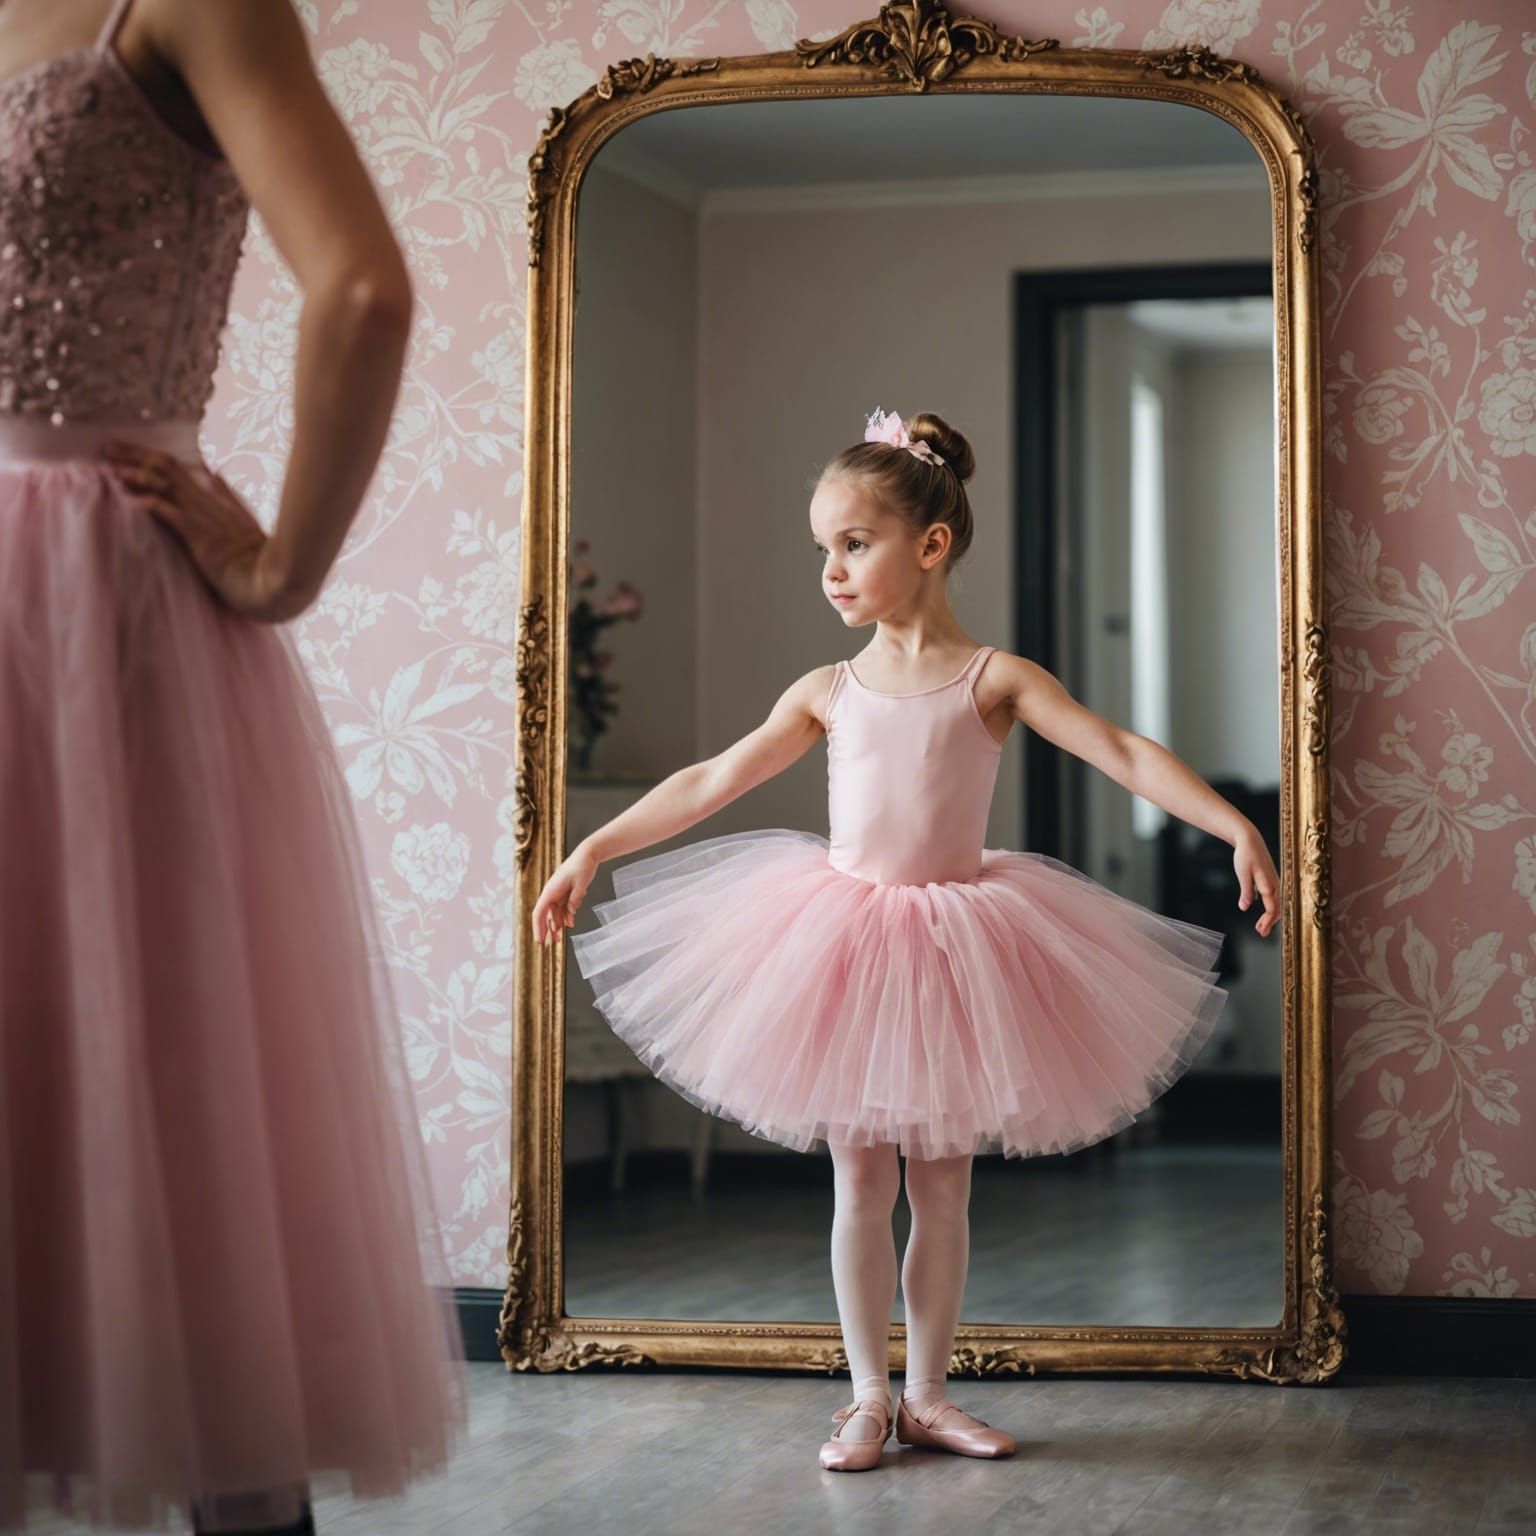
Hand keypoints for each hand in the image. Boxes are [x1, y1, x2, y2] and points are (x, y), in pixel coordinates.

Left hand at [100, 440, 303, 622]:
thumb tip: (213, 472)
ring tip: (108, 471)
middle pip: (165, 468)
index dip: (148, 456)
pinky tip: (130, 500)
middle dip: (133, 456)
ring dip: (135, 476)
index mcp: (214, 498)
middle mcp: (207, 503)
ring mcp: (204, 518)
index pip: (176, 468)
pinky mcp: (201, 537)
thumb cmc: (258, 558)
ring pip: (164, 486)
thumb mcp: (244, 520)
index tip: (124, 451)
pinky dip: (150, 504)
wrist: (273, 582)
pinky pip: (171, 514)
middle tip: (105, 449)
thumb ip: (227, 496)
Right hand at [531, 848, 597, 945]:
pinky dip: (565, 917)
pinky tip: (570, 924)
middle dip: (545, 931)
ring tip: (558, 940)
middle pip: (545, 916)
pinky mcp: (565, 893)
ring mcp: (558, 894)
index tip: (539, 941)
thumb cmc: (582, 867)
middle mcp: (551, 893)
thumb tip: (570, 913)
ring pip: (554, 913)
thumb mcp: (581, 883)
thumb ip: (574, 899)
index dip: (538, 928)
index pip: (539, 913)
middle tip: (546, 946)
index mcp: (550, 891)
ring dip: (556, 926)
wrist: (587, 855)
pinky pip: (563, 908)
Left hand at [1233, 825, 1280, 936]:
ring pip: (1275, 903)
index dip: (1268, 922)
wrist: (1250, 839)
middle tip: (1261, 933)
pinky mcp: (1270, 879)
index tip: (1260, 931)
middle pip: (1276, 908)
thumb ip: (1246, 891)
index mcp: (1270, 884)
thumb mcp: (1243, 874)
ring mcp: (1274, 882)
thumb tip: (1245, 907)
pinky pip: (1273, 897)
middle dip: (1270, 922)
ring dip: (1269, 916)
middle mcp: (1275, 884)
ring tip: (1260, 926)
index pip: (1272, 908)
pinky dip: (1269, 907)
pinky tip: (1261, 911)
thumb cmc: (1246, 855)